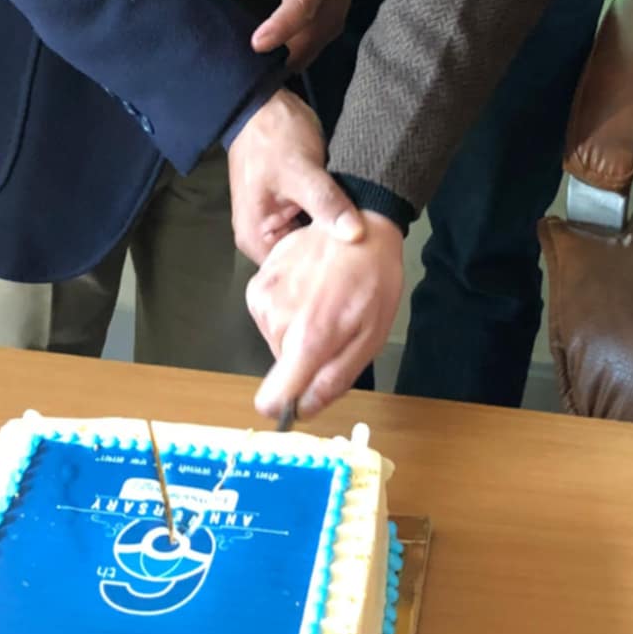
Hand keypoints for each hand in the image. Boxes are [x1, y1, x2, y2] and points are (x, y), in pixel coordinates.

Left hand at [213, 0, 365, 70]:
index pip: (300, 8)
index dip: (279, 29)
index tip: (256, 44)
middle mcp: (329, 6)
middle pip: (301, 44)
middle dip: (269, 58)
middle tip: (234, 60)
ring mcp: (334, 22)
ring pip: (304, 56)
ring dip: (277, 62)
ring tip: (245, 61)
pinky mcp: (332, 30)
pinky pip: (309, 53)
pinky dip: (287, 58)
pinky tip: (265, 54)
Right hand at [226, 88, 363, 266]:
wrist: (264, 103)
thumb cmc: (273, 139)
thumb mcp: (300, 171)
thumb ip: (326, 203)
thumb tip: (356, 235)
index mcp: (257, 239)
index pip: (291, 275)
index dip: (323, 275)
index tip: (355, 273)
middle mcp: (265, 237)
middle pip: (303, 260)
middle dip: (331, 259)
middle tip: (368, 263)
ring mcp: (280, 222)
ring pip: (313, 241)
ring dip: (335, 239)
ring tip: (370, 249)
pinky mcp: (295, 207)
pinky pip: (317, 224)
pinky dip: (334, 224)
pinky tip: (359, 228)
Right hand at [248, 211, 404, 420]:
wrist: (362, 224)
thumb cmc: (374, 279)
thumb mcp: (370, 338)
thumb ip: (334, 379)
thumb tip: (304, 409)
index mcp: (307, 338)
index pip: (271, 398)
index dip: (286, 405)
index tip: (303, 396)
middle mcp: (276, 320)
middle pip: (282, 366)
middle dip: (306, 355)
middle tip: (334, 327)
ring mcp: (263, 297)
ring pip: (276, 339)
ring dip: (297, 330)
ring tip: (324, 301)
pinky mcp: (258, 279)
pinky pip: (269, 314)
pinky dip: (288, 308)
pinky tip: (310, 288)